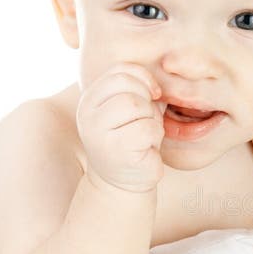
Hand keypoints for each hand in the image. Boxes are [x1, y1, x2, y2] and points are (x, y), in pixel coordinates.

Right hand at [76, 62, 166, 193]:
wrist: (122, 183)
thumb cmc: (131, 140)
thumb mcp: (133, 109)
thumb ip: (140, 87)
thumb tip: (165, 70)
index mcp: (90, 99)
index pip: (120, 71)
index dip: (143, 78)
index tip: (153, 94)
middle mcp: (88, 114)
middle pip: (129, 88)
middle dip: (147, 103)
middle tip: (145, 122)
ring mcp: (99, 134)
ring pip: (138, 107)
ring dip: (152, 121)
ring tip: (145, 136)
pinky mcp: (117, 152)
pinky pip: (148, 130)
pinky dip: (155, 138)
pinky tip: (146, 150)